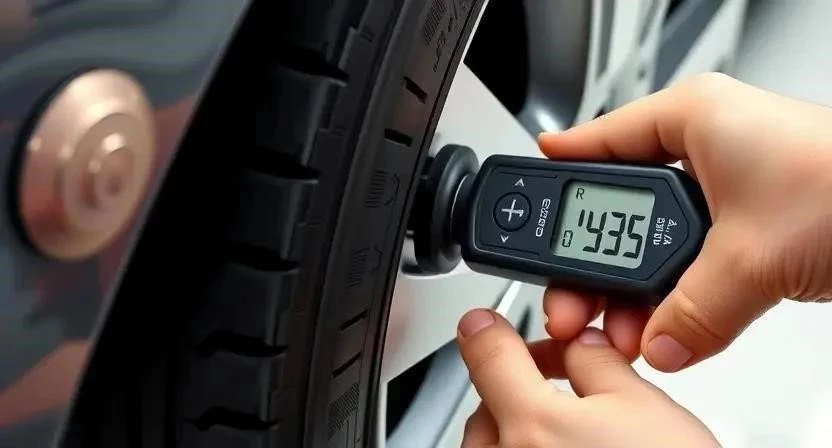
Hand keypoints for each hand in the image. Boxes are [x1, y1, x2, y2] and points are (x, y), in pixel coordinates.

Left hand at [456, 309, 718, 447]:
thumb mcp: (644, 408)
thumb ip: (597, 364)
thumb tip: (580, 349)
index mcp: (531, 425)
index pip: (486, 353)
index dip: (486, 330)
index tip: (484, 326)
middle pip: (486, 406)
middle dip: (518, 389)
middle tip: (564, 385)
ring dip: (517, 432)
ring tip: (572, 437)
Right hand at [537, 72, 831, 371]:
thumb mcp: (749, 253)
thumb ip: (690, 308)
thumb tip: (654, 344)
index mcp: (694, 121)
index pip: (601, 141)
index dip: (558, 168)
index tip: (524, 190)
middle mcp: (706, 150)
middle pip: (619, 206)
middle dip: (593, 261)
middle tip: (569, 297)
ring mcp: (727, 189)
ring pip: (654, 242)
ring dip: (636, 290)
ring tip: (619, 327)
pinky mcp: (749, 225)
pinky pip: (690, 262)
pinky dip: (676, 296)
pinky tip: (663, 325)